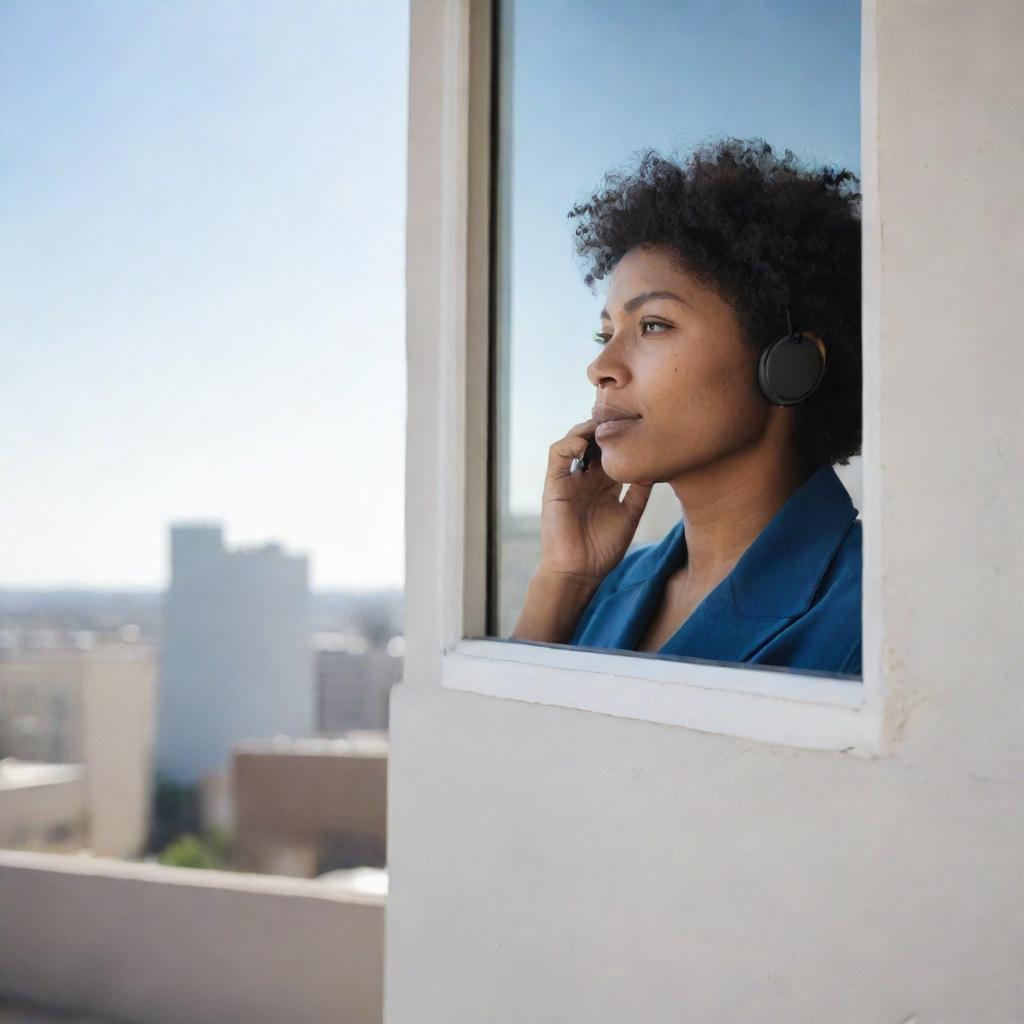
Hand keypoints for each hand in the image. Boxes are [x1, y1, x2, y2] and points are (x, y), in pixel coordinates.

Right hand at [536, 417, 652, 585]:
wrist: (580, 571)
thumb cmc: (603, 548)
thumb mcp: (630, 514)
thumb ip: (640, 491)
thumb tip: (659, 465)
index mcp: (604, 484)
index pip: (612, 451)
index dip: (623, 435)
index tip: (640, 423)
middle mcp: (586, 478)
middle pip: (594, 441)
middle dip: (606, 426)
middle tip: (622, 414)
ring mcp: (570, 479)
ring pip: (574, 440)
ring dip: (586, 428)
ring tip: (603, 424)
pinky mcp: (554, 485)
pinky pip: (557, 455)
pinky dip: (569, 443)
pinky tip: (585, 442)